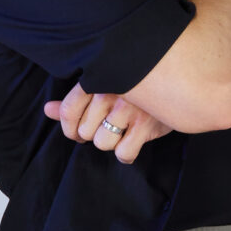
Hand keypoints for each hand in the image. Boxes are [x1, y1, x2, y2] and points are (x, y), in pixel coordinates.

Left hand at [44, 82, 172, 164]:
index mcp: (99, 77)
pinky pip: (123, 153)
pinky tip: (133, 142)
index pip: (69, 110)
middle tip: (109, 126)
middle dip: (94, 134)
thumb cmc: (138, 85)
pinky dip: (126, 153)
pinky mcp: (146, 125)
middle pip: (84, 131)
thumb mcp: (106, 85)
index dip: (69, 128)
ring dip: (111, 143)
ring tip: (123, 131)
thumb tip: (48, 110)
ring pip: (101, 143)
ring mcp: (129, 108)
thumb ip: (75, 100)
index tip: (76, 132)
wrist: (182, 80)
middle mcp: (111, 91)